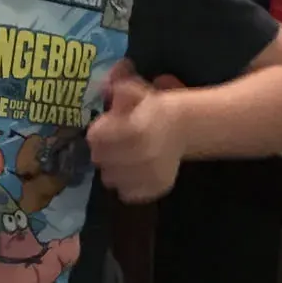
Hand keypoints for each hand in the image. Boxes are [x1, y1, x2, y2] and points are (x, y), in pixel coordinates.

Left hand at [87, 60, 184, 203]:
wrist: (185, 128)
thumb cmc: (153, 110)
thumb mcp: (136, 93)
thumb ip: (120, 91)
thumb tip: (108, 88)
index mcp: (136, 129)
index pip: (96, 138)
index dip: (98, 132)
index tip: (103, 128)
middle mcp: (143, 154)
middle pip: (99, 159)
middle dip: (101, 150)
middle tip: (110, 145)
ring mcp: (150, 174)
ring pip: (110, 179)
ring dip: (111, 169)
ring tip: (121, 158)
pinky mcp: (156, 188)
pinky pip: (128, 193)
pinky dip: (126, 185)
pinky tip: (132, 172)